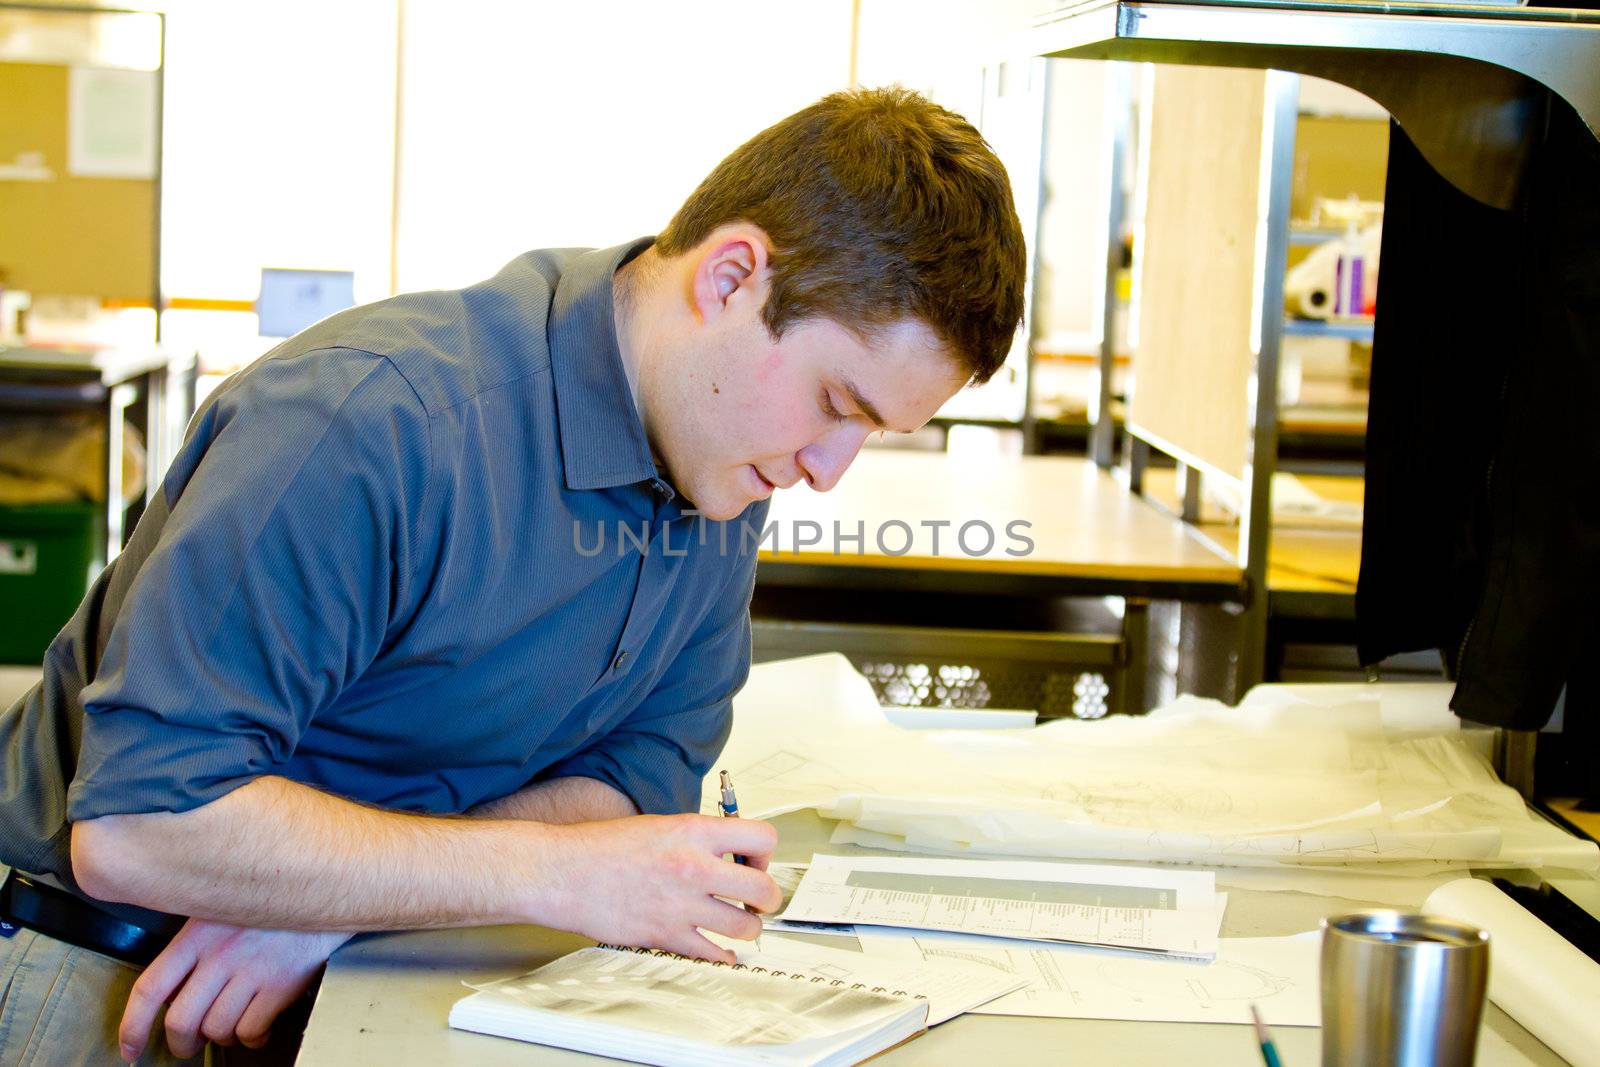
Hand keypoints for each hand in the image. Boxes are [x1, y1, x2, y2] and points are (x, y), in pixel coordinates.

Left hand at [119, 918, 351, 1060]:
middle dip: (180, 1043)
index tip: (130, 1047)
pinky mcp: (281, 984)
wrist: (327, 885)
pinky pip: (251, 1031)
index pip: (150, 988)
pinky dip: (251, 1038)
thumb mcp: (222, 906)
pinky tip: (258, 1028)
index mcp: (197, 933)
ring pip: (216, 1029)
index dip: (132, 1025)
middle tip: (187, 1045)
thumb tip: (173, 987)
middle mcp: (220, 954)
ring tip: (230, 1027)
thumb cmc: (272, 897)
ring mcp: (251, 970)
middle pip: (180, 1021)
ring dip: (220, 1038)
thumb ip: (195, 940)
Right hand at [540, 813, 780, 962]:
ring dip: (747, 928)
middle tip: (757, 901)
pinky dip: (723, 956)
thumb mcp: (660, 826)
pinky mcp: (665, 935)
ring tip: (737, 924)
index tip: (753, 864)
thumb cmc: (601, 847)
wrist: (562, 872)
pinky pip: (713, 953)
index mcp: (694, 832)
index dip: (764, 854)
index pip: (762, 838)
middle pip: (764, 889)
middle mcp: (694, 867)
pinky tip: (721, 951)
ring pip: (745, 927)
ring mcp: (681, 905)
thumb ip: (697, 840)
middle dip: (767, 898)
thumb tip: (726, 856)